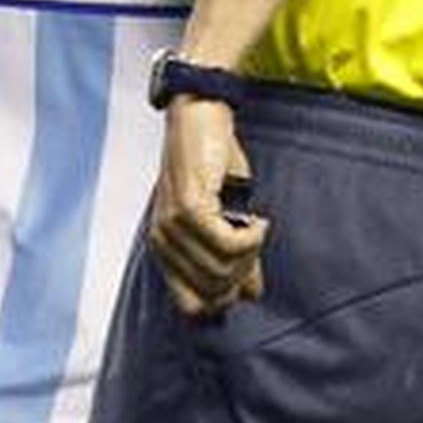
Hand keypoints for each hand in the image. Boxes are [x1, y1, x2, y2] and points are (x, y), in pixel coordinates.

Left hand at [149, 94, 269, 317]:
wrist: (201, 115)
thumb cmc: (214, 160)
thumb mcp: (228, 213)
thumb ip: (235, 254)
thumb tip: (253, 293)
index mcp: (166, 249)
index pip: (192, 307)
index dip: (226, 299)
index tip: (249, 275)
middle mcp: (163, 243)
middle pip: (214, 292)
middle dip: (245, 273)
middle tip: (256, 243)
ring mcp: (173, 228)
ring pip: (222, 270)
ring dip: (251, 253)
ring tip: (257, 227)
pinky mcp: (190, 209)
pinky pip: (228, 244)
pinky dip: (251, 238)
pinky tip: (259, 221)